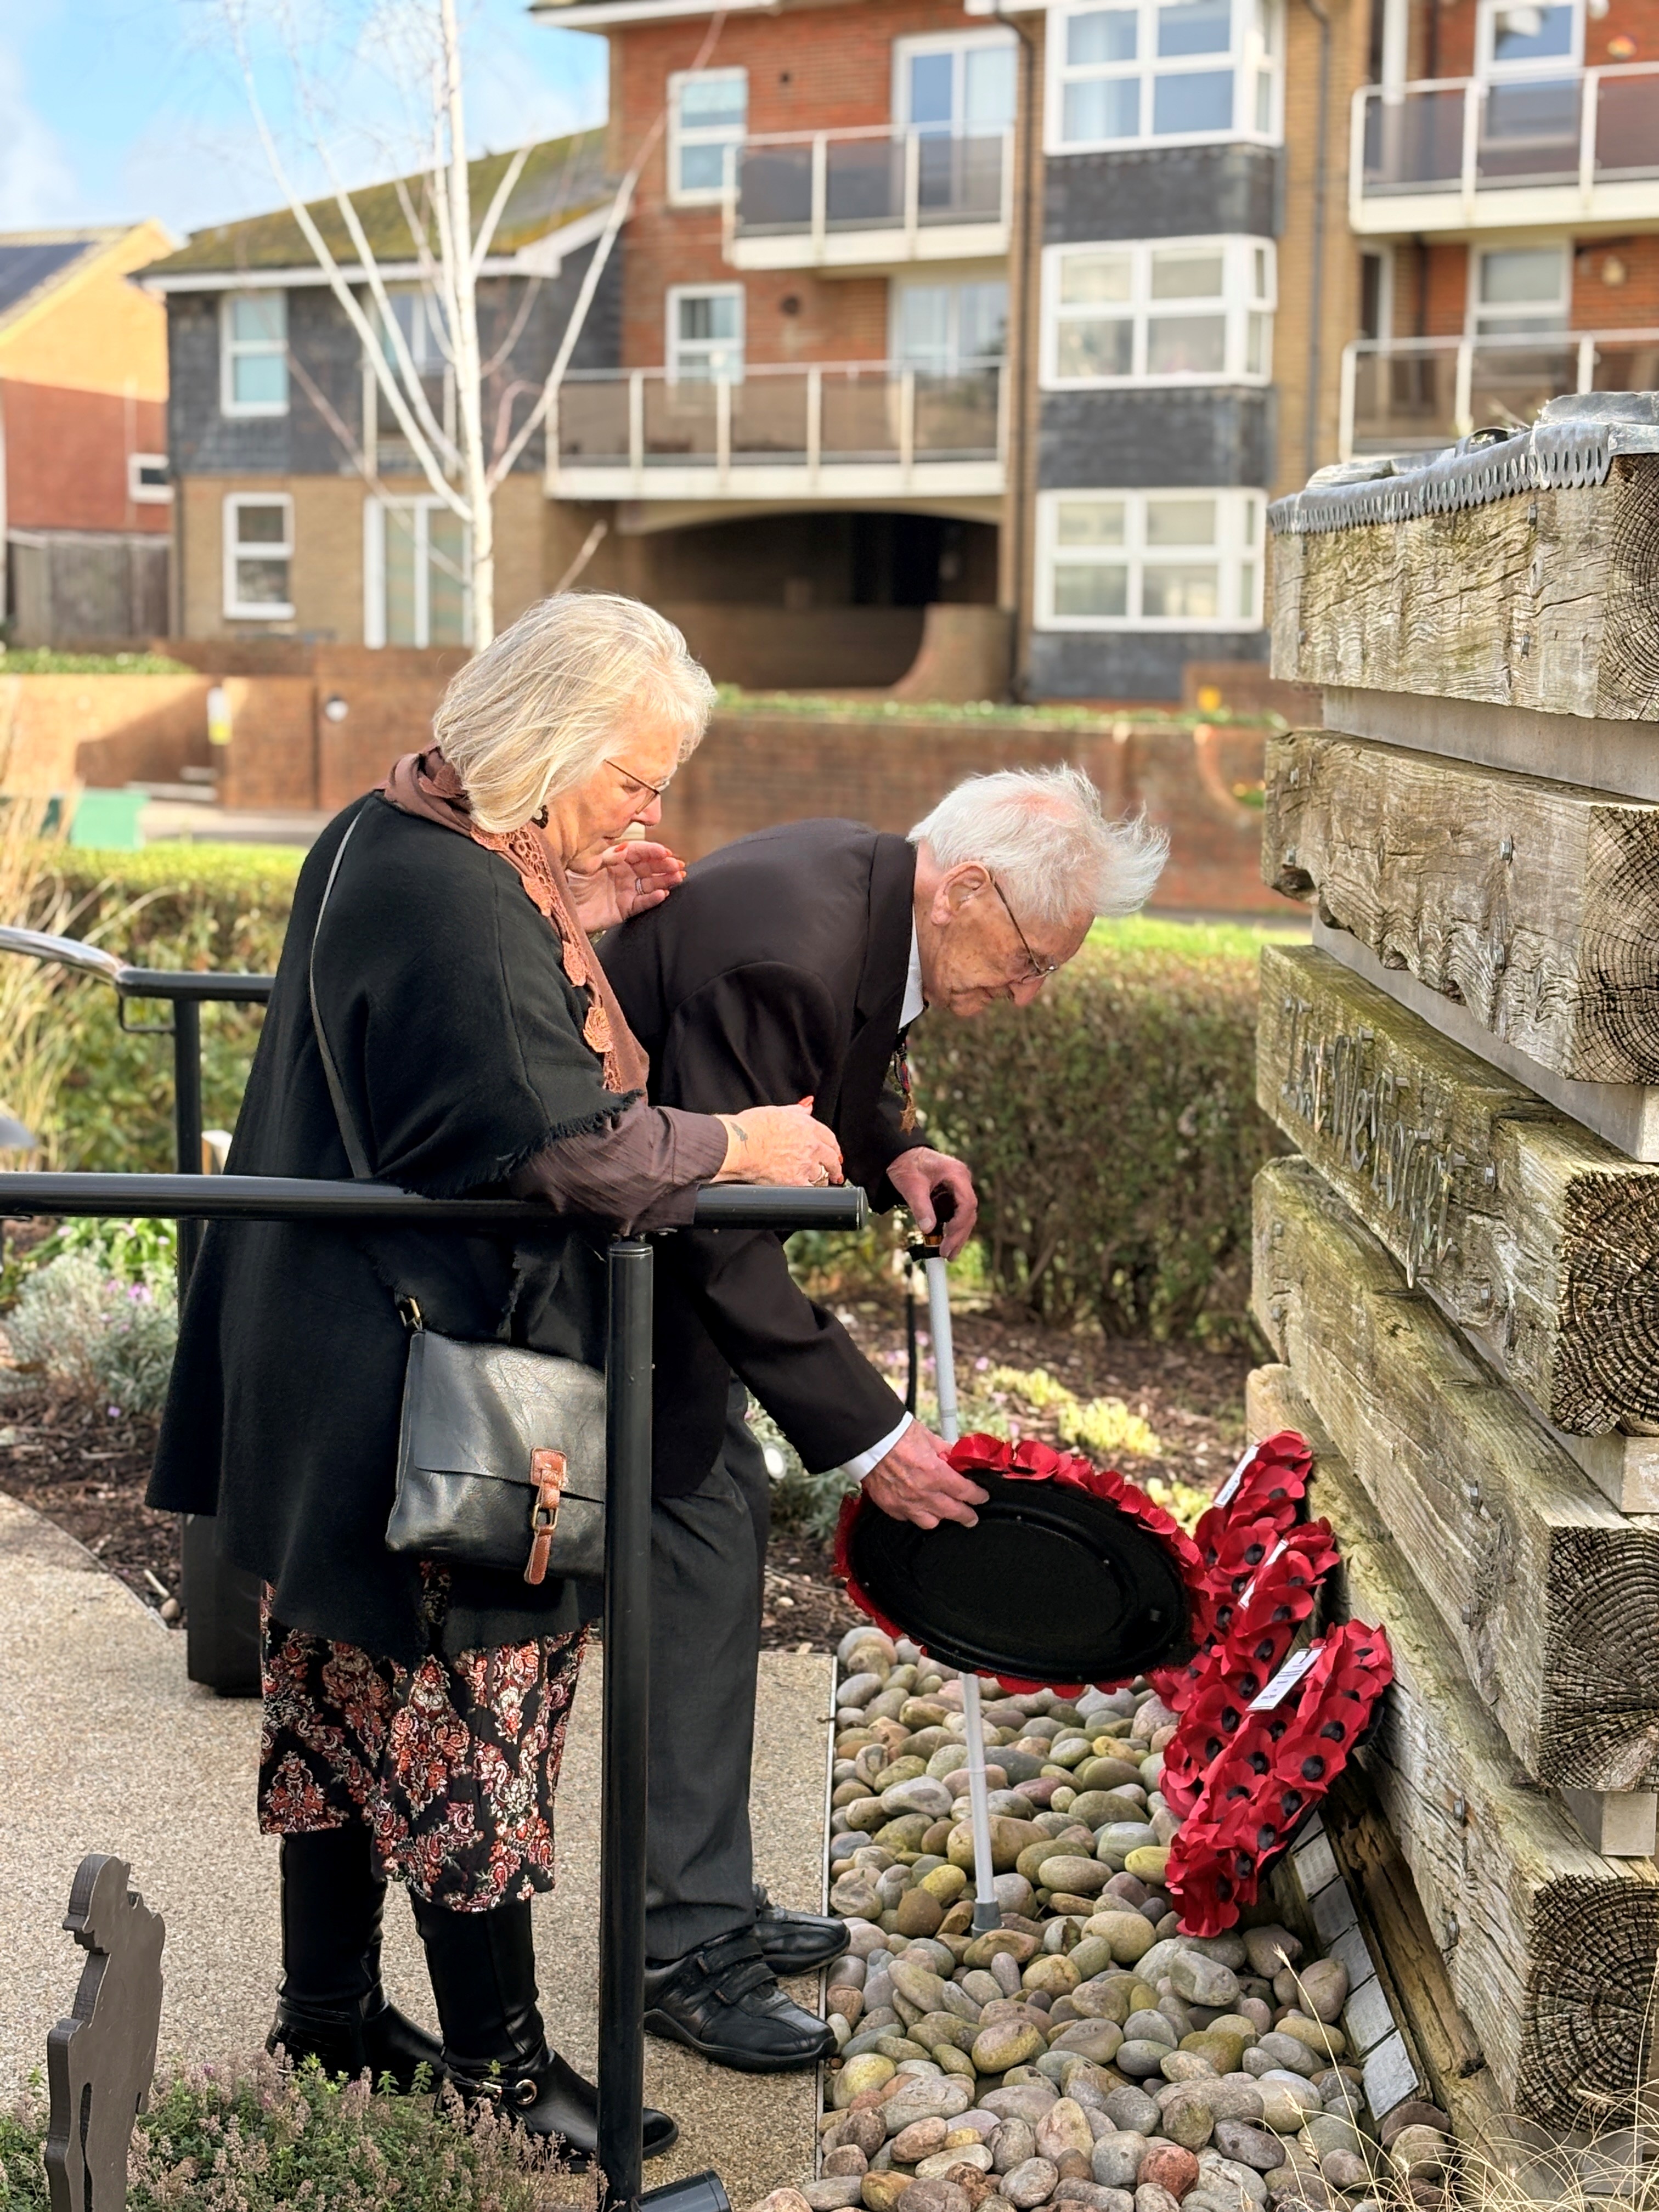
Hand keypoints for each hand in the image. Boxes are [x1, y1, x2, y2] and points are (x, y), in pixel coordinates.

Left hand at [565, 840, 685, 931]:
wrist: (558, 904)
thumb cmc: (568, 881)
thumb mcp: (586, 863)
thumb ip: (607, 856)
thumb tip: (626, 848)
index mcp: (614, 859)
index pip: (638, 852)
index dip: (652, 851)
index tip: (665, 851)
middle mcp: (623, 874)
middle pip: (648, 867)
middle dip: (664, 865)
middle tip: (677, 865)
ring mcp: (625, 891)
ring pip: (650, 884)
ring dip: (665, 881)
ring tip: (677, 878)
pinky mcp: (624, 908)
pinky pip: (641, 903)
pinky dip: (652, 899)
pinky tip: (663, 894)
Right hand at [716, 1097, 843, 1186]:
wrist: (740, 1144)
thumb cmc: (752, 1127)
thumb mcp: (777, 1111)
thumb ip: (796, 1111)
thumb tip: (807, 1106)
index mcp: (807, 1127)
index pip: (829, 1137)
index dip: (833, 1146)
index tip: (834, 1151)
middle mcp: (811, 1145)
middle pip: (831, 1158)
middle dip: (835, 1165)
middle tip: (837, 1171)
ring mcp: (804, 1165)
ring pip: (822, 1175)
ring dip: (822, 1178)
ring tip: (822, 1182)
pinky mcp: (795, 1182)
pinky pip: (810, 1190)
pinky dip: (811, 1192)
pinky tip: (810, 1193)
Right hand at [863, 1421, 988, 1529]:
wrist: (868, 1439)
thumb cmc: (896, 1434)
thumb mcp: (929, 1438)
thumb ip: (946, 1452)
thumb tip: (957, 1458)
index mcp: (935, 1473)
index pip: (964, 1492)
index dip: (977, 1496)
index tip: (981, 1497)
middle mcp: (922, 1492)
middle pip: (952, 1512)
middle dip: (966, 1516)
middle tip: (971, 1518)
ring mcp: (905, 1502)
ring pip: (930, 1522)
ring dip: (940, 1517)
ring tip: (944, 1513)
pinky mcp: (889, 1505)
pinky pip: (908, 1518)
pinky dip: (915, 1514)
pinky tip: (918, 1507)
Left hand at [888, 1148, 978, 1259]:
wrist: (901, 1155)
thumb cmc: (906, 1165)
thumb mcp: (911, 1186)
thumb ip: (920, 1206)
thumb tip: (928, 1229)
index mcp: (956, 1173)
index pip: (967, 1203)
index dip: (959, 1223)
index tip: (947, 1238)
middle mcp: (962, 1180)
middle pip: (968, 1212)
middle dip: (959, 1235)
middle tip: (947, 1254)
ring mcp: (959, 1187)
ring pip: (965, 1215)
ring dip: (957, 1235)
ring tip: (948, 1254)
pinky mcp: (952, 1194)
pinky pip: (957, 1213)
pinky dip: (952, 1228)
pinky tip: (946, 1242)